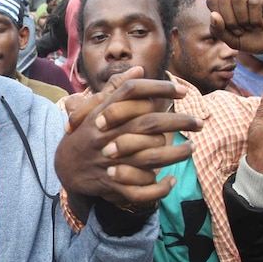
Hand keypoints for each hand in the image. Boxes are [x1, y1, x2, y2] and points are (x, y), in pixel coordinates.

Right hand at [56, 67, 201, 205]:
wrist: (63, 166)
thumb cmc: (85, 133)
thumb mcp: (94, 109)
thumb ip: (116, 90)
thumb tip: (139, 71)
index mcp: (103, 114)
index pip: (132, 92)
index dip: (159, 89)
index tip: (182, 91)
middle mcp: (107, 135)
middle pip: (148, 124)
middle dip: (179, 122)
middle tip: (199, 122)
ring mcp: (109, 161)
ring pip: (150, 158)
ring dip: (175, 154)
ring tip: (191, 148)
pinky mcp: (111, 183)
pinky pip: (139, 190)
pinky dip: (158, 188)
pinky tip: (171, 180)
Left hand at [207, 0, 262, 56]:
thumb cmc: (255, 39)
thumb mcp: (232, 40)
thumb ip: (219, 30)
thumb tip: (213, 15)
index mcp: (230, 1)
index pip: (213, 0)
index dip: (219, 18)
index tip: (230, 29)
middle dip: (230, 20)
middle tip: (241, 30)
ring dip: (243, 19)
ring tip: (251, 27)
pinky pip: (255, 1)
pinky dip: (255, 19)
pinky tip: (261, 26)